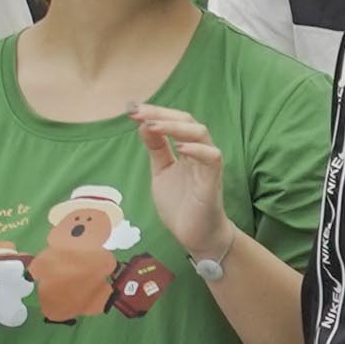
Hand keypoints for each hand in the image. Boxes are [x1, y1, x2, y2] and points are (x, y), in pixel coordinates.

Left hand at [133, 103, 236, 262]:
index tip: (132, 109)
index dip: (155, 112)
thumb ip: (157, 150)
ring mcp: (207, 165)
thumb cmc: (180, 204)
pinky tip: (179, 147)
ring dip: (175, 127)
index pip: (175, 122)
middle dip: (161, 114)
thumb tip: (143, 125)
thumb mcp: (161, 172)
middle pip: (187, 121)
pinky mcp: (213, 180)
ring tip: (151, 125)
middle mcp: (199, 152)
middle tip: (137, 113)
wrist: (196, 234)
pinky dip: (197, 149)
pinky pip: (212, 157)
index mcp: (187, 149)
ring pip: (200, 133)